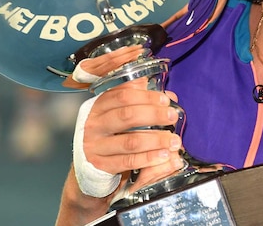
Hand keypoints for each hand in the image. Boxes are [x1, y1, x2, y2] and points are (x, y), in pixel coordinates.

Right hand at [76, 80, 184, 196]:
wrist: (88, 161)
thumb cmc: (110, 132)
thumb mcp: (119, 112)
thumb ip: (142, 101)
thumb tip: (169, 96)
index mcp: (99, 106)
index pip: (123, 96)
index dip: (147, 97)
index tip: (165, 100)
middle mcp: (94, 124)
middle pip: (127, 115)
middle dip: (154, 115)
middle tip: (172, 117)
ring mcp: (96, 146)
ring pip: (130, 141)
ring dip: (156, 140)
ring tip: (174, 141)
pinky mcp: (101, 165)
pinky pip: (129, 161)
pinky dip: (149, 158)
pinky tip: (163, 155)